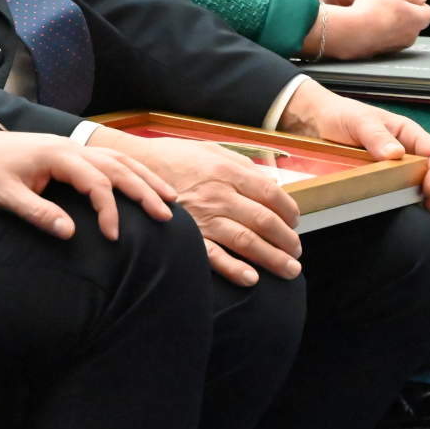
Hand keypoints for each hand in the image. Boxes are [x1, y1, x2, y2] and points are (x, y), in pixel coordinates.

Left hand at [0, 126, 175, 241]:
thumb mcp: (6, 196)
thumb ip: (38, 213)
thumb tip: (71, 233)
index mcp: (58, 155)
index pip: (97, 182)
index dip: (109, 210)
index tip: (113, 237)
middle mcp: (71, 147)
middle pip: (117, 167)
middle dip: (144, 190)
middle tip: (166, 215)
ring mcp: (72, 147)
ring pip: (118, 159)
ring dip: (144, 178)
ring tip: (169, 199)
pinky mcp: (70, 152)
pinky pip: (109, 159)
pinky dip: (131, 171)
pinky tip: (144, 183)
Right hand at [88, 128, 299, 285]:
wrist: (133, 165)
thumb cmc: (175, 157)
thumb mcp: (211, 149)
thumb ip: (242, 165)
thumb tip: (271, 185)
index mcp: (228, 171)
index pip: (272, 195)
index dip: (290, 211)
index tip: (294, 222)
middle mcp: (219, 194)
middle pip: (265, 221)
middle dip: (287, 240)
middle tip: (296, 251)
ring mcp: (203, 217)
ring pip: (247, 242)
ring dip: (273, 259)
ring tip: (289, 270)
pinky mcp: (188, 235)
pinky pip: (214, 257)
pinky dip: (234, 270)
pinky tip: (251, 279)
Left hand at [279, 80, 429, 210]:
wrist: (314, 122)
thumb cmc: (339, 115)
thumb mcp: (358, 120)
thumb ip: (375, 135)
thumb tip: (396, 154)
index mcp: (407, 133)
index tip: (429, 187)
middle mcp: (406, 150)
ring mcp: (395, 166)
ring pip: (424, 182)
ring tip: (429, 208)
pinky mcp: (382, 179)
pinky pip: (401, 191)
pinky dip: (411, 201)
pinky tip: (410, 209)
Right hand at [311, 0, 429, 58]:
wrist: (353, 32)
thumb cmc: (376, 8)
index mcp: (419, 20)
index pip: (426, 10)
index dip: (414, 1)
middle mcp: (411, 36)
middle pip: (412, 22)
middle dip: (403, 13)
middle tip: (386, 3)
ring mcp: (397, 47)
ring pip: (398, 32)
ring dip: (390, 23)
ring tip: (373, 14)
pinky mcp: (381, 53)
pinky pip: (384, 39)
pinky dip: (379, 32)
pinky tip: (367, 25)